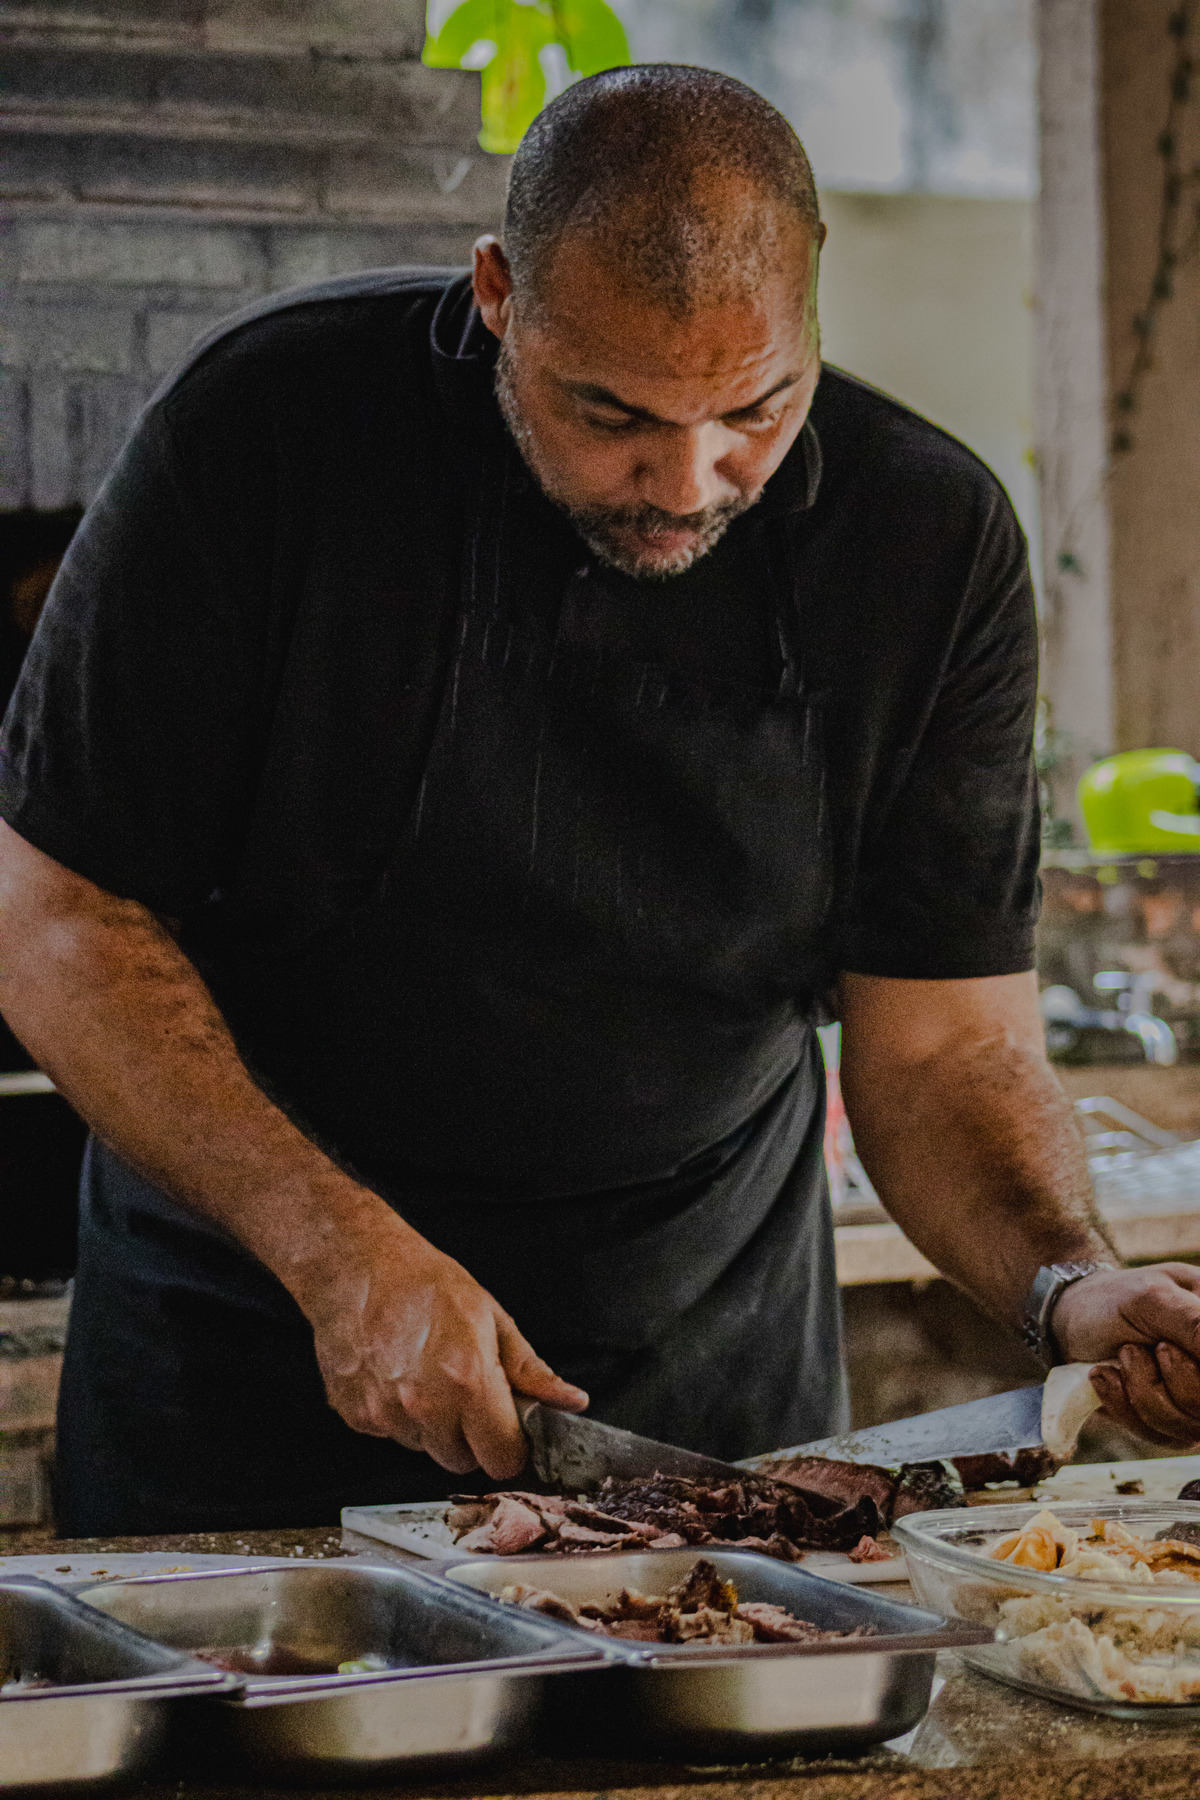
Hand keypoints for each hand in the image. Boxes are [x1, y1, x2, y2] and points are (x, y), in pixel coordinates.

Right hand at [296, 1210, 587, 1479]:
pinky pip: (391, 1435)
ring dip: (433, 1427)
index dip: (510, 1445)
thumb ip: (532, 1371)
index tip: (508, 1428)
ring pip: (425, 1449)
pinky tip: (396, 1376)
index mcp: (469, 1382)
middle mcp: (426, 1407)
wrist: (357, 1268)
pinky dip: (397, 1416)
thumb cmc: (424, 1284)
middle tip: (466, 1394)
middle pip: (463, 1462)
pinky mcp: (357, 1417)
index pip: (503, 1459)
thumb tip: (571, 1400)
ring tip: (426, 1376)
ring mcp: (386, 1415)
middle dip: (472, 1438)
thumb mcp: (492, 1317)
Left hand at [1052, 1263, 1199, 1444]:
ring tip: (1125, 1355)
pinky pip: (1157, 1435)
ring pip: (1186, 1426)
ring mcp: (1197, 1402)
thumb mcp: (1153, 1298)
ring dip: (1142, 1389)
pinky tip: (1109, 1376)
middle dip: (1172, 1380)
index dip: (1195, 1374)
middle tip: (1150, 1347)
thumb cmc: (1115, 1300)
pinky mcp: (1171, 1425)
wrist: (1069, 1322)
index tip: (1164, 1349)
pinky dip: (1123, 1405)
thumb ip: (1197, 1324)